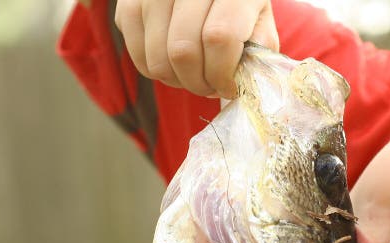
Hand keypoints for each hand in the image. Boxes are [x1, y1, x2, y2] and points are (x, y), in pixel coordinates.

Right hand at [115, 0, 279, 98]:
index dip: (222, 74)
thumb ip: (257, 52)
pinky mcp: (129, 2)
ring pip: (157, 58)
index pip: (218, 38)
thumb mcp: (260, 23)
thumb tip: (240, 85)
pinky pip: (136, 53)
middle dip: (198, 83)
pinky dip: (156, 70)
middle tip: (209, 87)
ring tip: (193, 76)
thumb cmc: (237, 6)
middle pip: (183, 51)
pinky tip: (174, 64)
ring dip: (177, 81)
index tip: (228, 87)